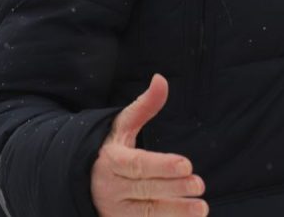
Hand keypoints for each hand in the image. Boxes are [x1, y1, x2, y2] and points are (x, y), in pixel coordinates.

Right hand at [91, 74, 207, 216]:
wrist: (82, 182)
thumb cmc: (109, 149)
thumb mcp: (122, 126)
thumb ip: (144, 106)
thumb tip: (161, 79)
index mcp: (111, 161)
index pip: (138, 164)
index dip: (162, 166)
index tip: (186, 164)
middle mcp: (111, 188)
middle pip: (145, 188)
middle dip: (173, 187)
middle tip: (198, 184)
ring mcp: (116, 210)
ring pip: (147, 212)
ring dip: (175, 210)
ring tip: (201, 208)